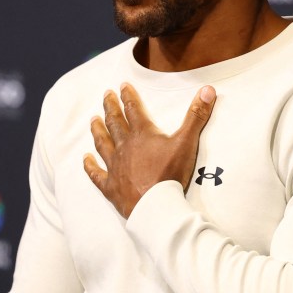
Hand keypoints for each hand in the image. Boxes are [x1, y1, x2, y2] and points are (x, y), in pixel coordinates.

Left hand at [83, 83, 216, 216]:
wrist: (156, 206)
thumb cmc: (171, 173)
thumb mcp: (187, 142)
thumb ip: (196, 115)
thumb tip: (208, 90)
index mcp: (142, 134)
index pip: (133, 109)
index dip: (128, 96)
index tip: (122, 86)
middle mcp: (124, 146)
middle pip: (114, 122)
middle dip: (110, 107)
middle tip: (106, 95)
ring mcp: (115, 166)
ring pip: (102, 144)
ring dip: (98, 130)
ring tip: (93, 120)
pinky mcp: (110, 186)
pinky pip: (96, 174)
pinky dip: (89, 166)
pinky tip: (85, 159)